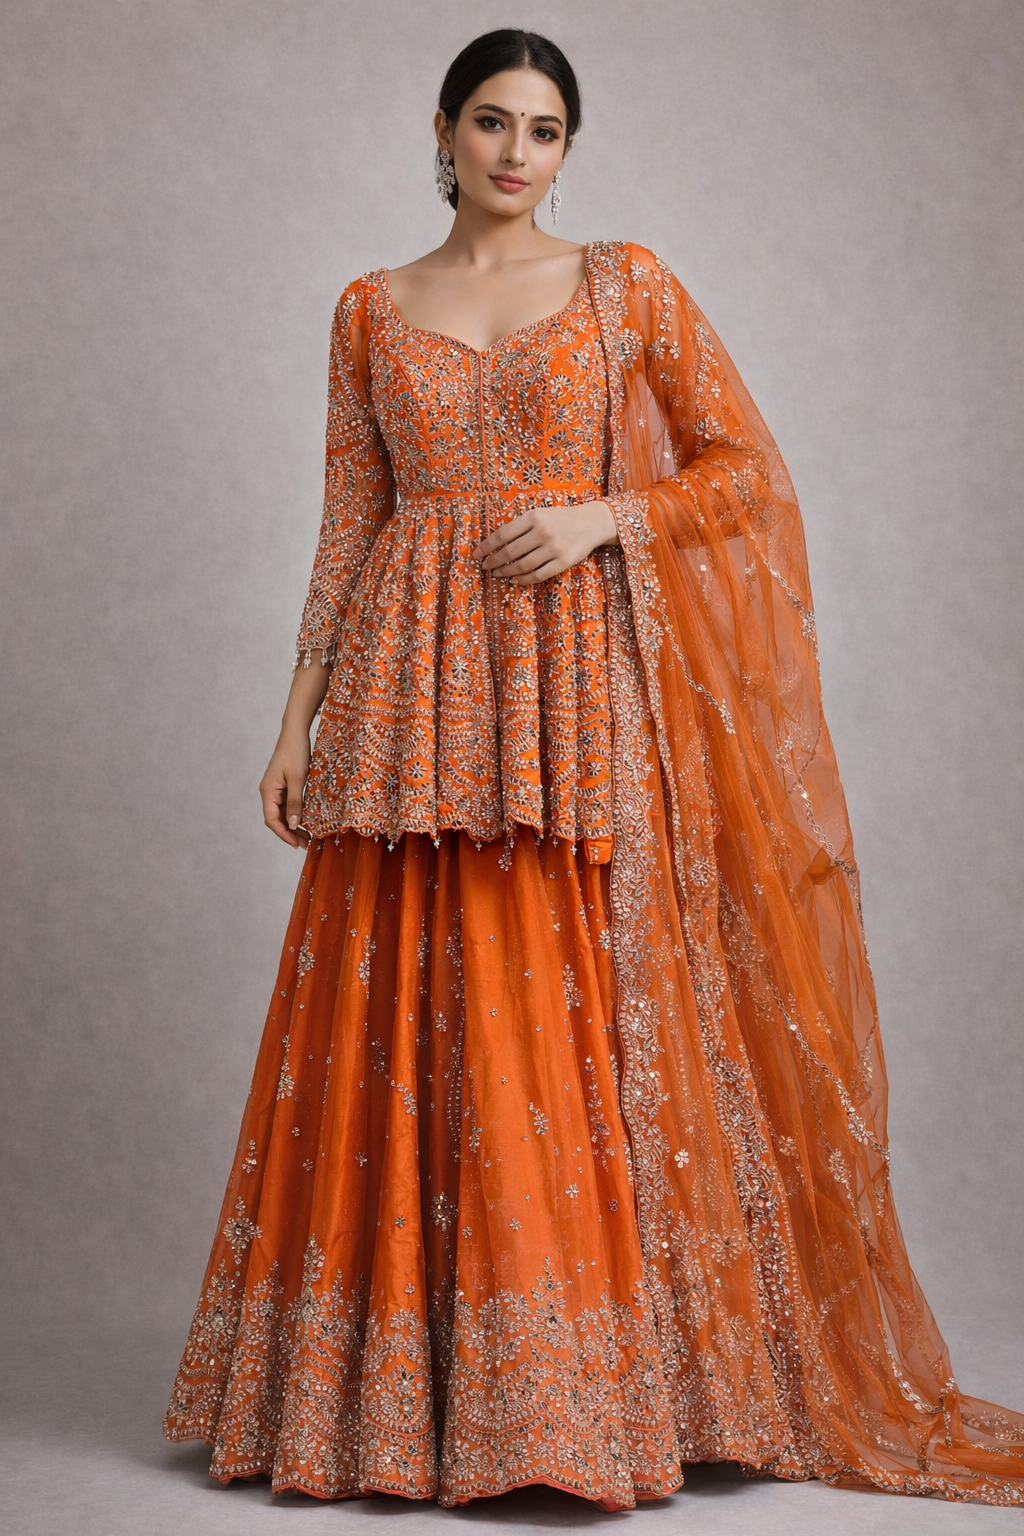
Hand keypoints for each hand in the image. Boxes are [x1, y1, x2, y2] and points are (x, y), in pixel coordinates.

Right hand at [259, 731, 311, 847]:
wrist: (296, 732)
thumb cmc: (295, 752)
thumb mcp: (297, 778)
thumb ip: (295, 802)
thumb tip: (294, 824)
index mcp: (268, 791)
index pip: (272, 820)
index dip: (283, 834)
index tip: (296, 844)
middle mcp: (270, 792)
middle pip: (277, 819)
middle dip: (290, 833)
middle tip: (306, 843)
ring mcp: (277, 789)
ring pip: (283, 813)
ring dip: (294, 825)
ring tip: (308, 837)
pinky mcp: (285, 785)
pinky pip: (289, 805)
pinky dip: (297, 814)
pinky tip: (307, 821)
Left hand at [473, 498, 618, 585]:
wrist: (591, 523)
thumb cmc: (560, 519)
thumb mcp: (539, 514)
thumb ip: (520, 526)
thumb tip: (495, 544)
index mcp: (533, 517)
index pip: (503, 534)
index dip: (487, 546)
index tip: (476, 554)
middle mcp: (542, 532)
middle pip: (510, 552)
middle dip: (493, 561)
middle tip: (485, 567)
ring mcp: (553, 548)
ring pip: (522, 565)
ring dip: (506, 572)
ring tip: (497, 574)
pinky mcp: (563, 562)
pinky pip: (538, 575)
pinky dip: (523, 580)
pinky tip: (514, 580)